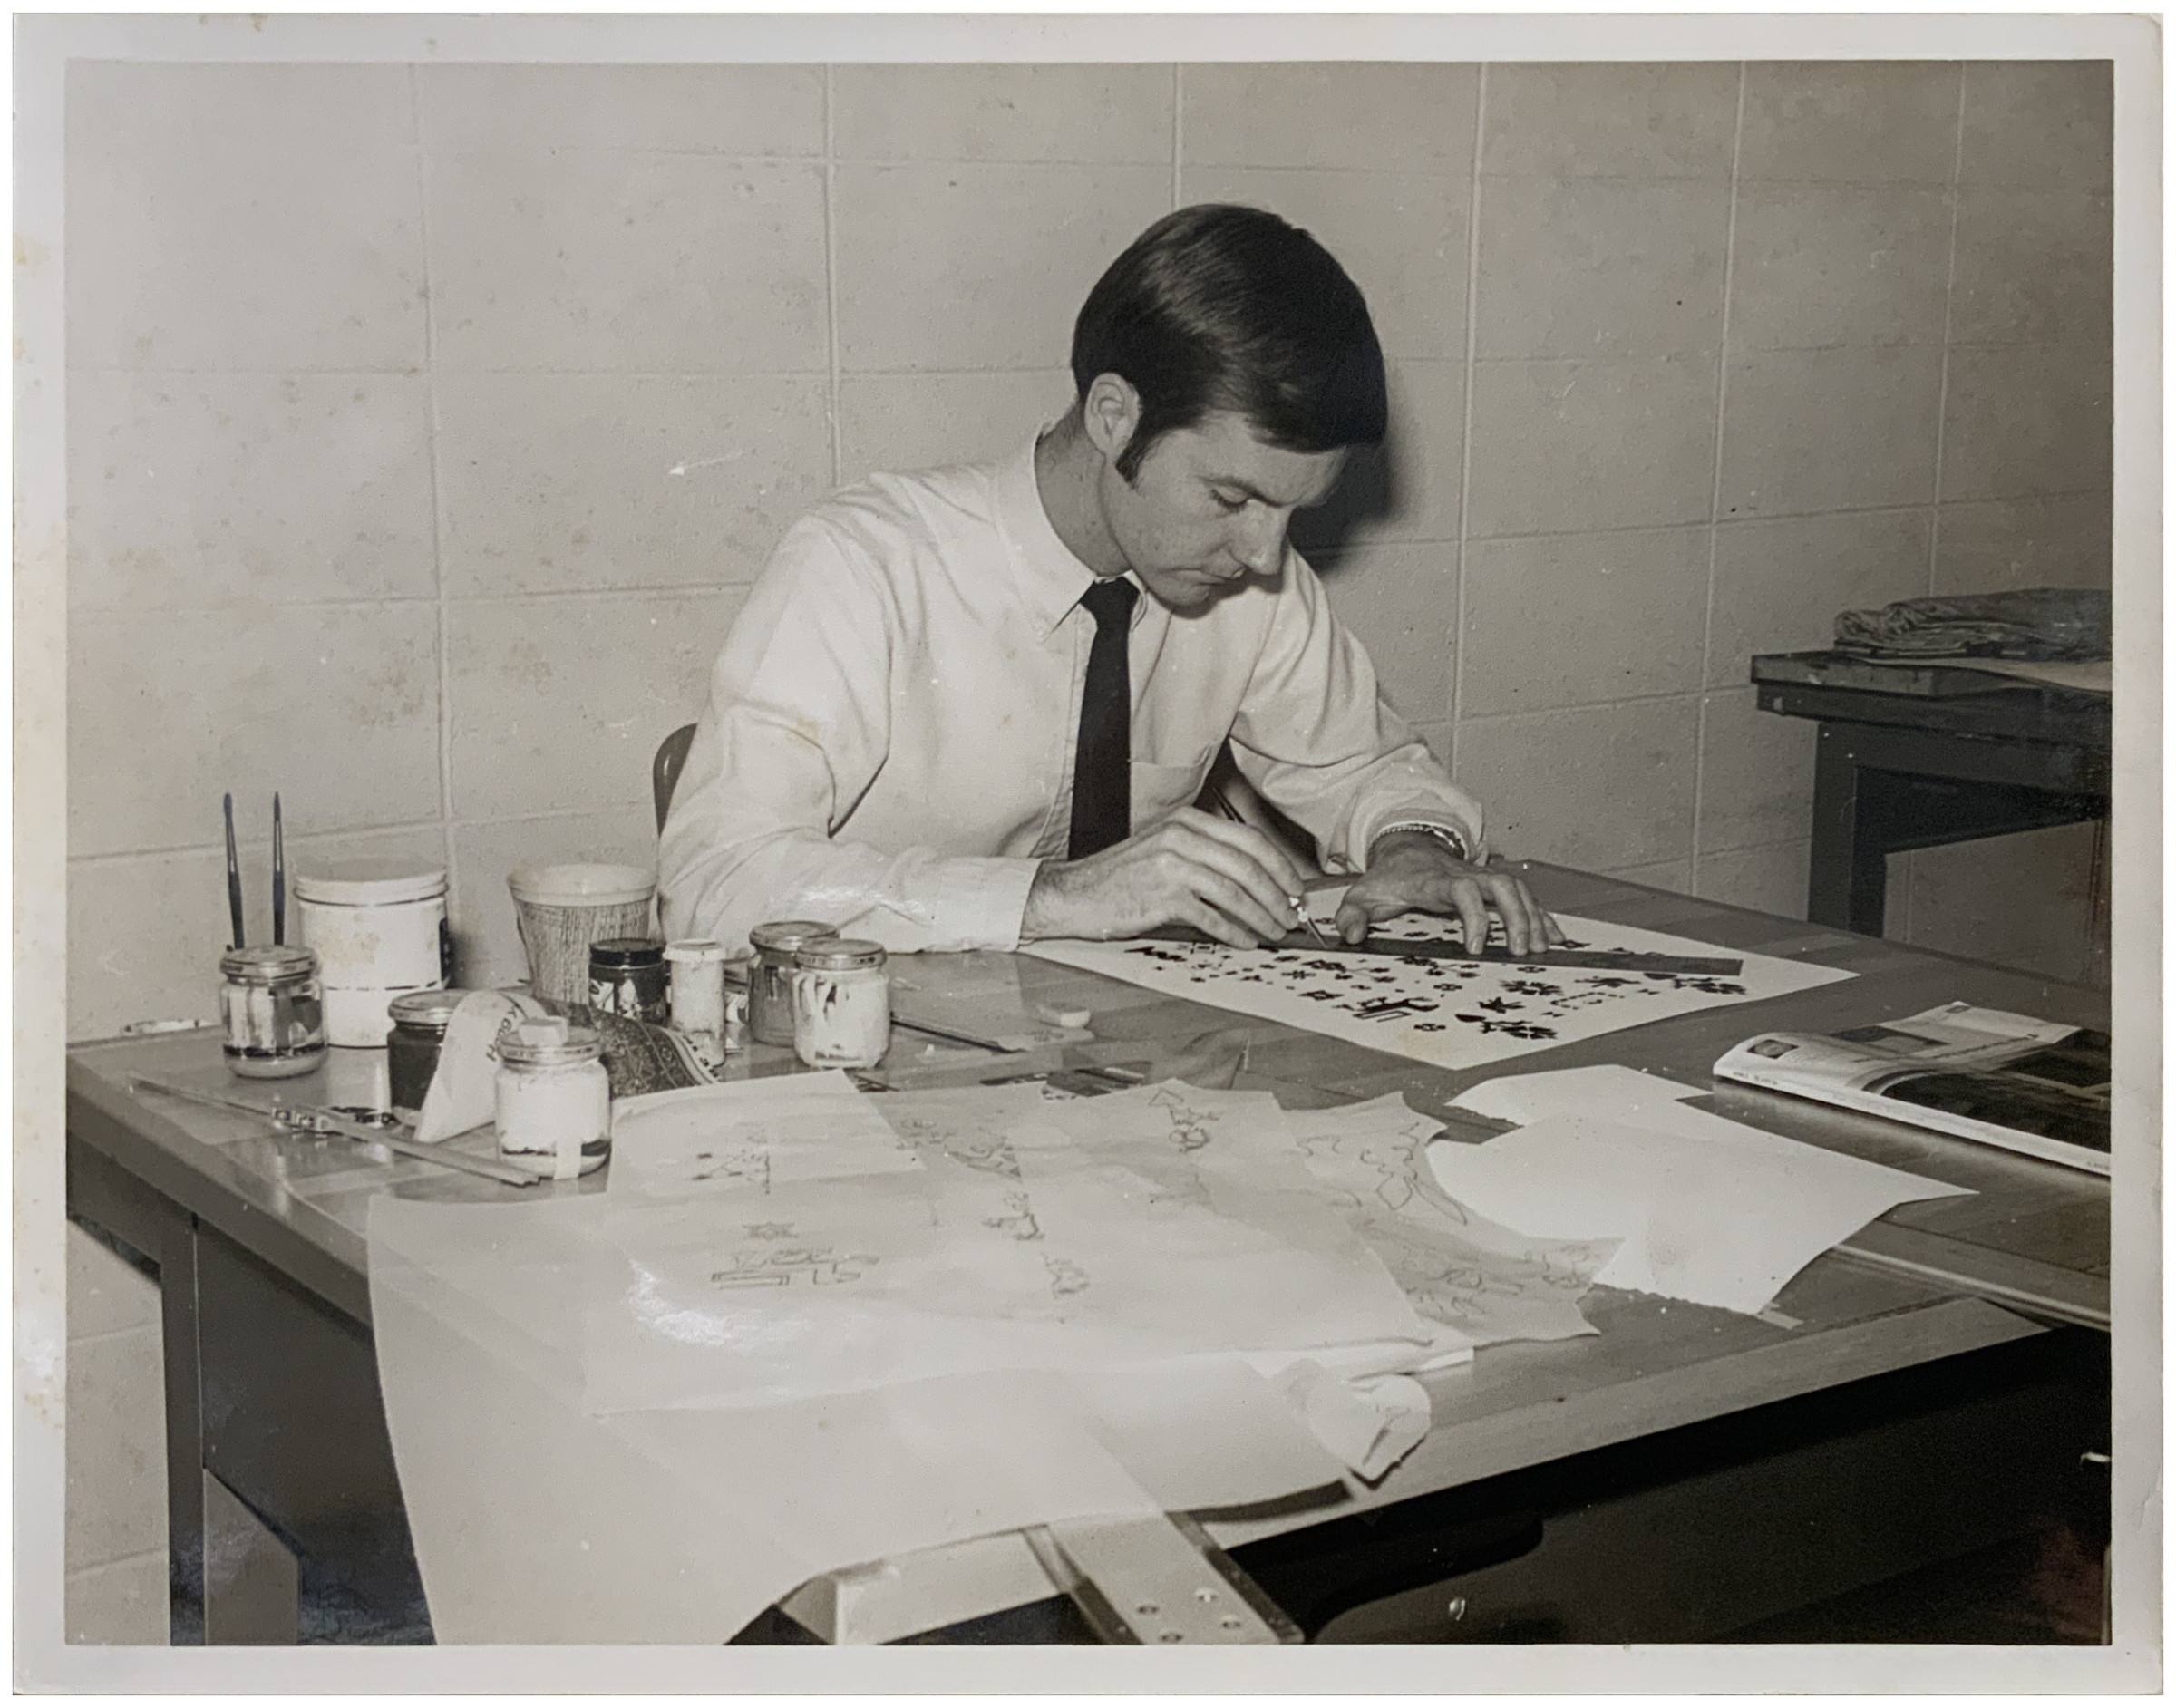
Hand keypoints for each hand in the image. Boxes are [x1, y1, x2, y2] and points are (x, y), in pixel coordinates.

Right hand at [1021, 808, 1308, 946]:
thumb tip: (1256, 883)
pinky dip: (1235, 932)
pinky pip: (1212, 916)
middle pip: (1249, 865)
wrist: (1074, 894)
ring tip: (1275, 932)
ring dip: (1262, 916)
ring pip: (1235, 891)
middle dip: (1278, 894)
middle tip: (1293, 915)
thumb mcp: (1165, 851)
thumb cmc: (1121, 878)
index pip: (1249, 839)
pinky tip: (1246, 942)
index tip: (1295, 888)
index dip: (1280, 866)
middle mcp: (1181, 836)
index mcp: (1187, 821)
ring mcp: (1171, 864)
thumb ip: (1206, 857)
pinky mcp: (1162, 896)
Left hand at [1335, 832, 1564, 956]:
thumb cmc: (1388, 878)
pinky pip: (1524, 896)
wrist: (1405, 848)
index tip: (1477, 948)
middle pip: (1501, 886)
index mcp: (1435, 879)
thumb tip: (1350, 935)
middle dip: (1516, 917)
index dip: (1474, 917)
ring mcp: (1482, 877)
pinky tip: (1555, 938)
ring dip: (1533, 918)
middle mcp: (1464, 874)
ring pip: (1518, 889)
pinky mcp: (1492, 884)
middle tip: (1521, 951)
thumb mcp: (1362, 894)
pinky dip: (1542, 915)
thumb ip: (1352, 914)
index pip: (1462, 890)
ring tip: (1541, 950)